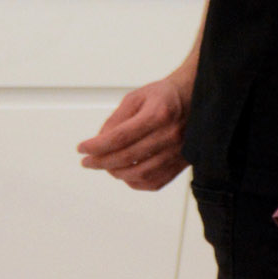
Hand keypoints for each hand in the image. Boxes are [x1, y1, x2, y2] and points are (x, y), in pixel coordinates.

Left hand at [77, 68, 192, 192]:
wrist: (195, 97)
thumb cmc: (164, 96)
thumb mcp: (136, 98)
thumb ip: (116, 120)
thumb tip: (99, 142)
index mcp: (158, 114)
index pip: (120, 137)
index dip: (97, 146)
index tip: (82, 149)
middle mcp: (170, 135)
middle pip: (128, 157)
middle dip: (101, 162)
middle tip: (88, 161)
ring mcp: (178, 151)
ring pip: (140, 173)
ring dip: (117, 173)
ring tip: (106, 167)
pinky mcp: (182, 163)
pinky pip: (155, 182)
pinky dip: (136, 182)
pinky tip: (126, 174)